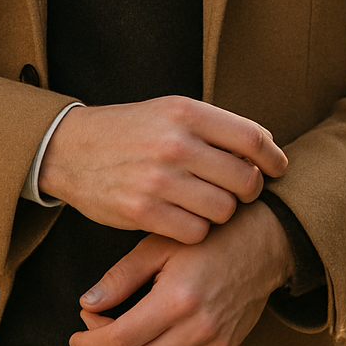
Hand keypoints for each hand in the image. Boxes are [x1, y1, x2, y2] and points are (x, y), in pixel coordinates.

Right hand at [38, 96, 286, 242]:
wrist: (69, 149)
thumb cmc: (129, 131)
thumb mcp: (169, 112)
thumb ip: (214, 127)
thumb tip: (266, 150)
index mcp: (185, 112)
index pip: (253, 139)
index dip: (273, 159)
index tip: (276, 169)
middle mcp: (175, 143)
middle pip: (245, 180)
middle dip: (248, 191)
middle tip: (236, 191)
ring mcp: (159, 179)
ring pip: (224, 211)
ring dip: (220, 212)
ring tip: (204, 203)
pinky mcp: (142, 212)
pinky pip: (195, 232)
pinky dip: (195, 230)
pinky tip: (182, 217)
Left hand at [68, 200, 293, 345]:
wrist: (262, 245)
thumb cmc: (208, 238)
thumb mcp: (159, 245)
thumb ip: (121, 277)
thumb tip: (87, 303)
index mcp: (178, 298)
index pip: (122, 339)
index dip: (90, 343)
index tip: (76, 335)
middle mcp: (199, 329)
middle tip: (89, 338)